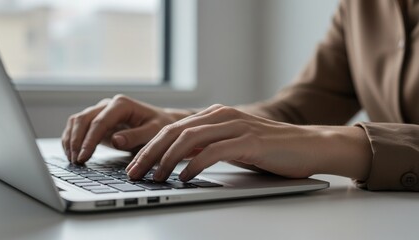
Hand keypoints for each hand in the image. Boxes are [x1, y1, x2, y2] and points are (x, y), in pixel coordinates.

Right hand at [61, 95, 186, 163]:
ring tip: (73, 160)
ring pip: (76, 121)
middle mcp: (108, 105)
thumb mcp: (154, 132)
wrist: (160, 123)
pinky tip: (71, 154)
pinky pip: (77, 127)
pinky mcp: (96, 121)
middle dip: (76, 141)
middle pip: (83, 119)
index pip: (100, 121)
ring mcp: (100, 112)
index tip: (83, 156)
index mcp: (122, 104)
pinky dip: (71, 139)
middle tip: (76, 161)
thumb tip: (116, 141)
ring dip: (71, 140)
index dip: (89, 140)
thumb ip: (136, 136)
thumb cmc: (159, 126)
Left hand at [126, 104, 371, 181]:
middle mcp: (222, 116)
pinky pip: (213, 151)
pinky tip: (184, 178)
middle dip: (150, 153)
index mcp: (216, 115)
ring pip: (189, 139)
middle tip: (134, 172)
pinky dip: (194, 165)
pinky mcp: (249, 141)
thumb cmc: (271, 149)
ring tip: (154, 178)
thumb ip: (209, 146)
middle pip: (174, 132)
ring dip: (166, 160)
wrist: (309, 145)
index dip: (150, 147)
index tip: (135, 165)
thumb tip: (180, 160)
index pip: (173, 128)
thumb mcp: (233, 144)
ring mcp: (236, 126)